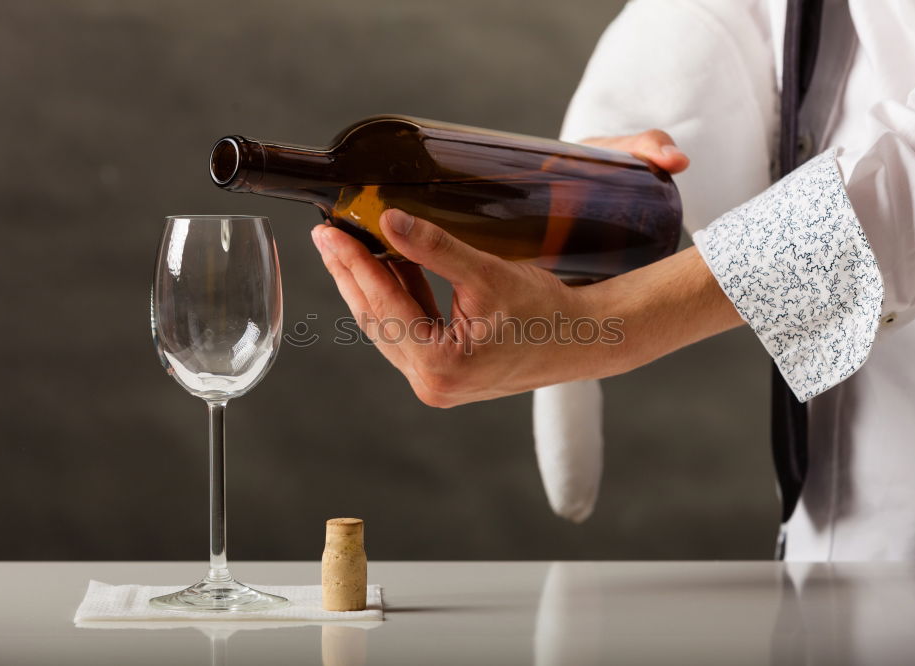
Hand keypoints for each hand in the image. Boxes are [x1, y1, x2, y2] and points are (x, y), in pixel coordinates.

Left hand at [312, 130, 737, 406]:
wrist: (586, 340)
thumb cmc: (548, 312)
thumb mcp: (488, 273)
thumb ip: (434, 248)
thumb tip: (389, 221)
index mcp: (440, 363)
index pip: (382, 305)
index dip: (352, 263)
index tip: (329, 232)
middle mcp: (433, 382)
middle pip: (377, 320)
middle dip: (351, 274)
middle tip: (327, 236)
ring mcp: (439, 383)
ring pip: (389, 328)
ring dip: (371, 287)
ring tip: (350, 248)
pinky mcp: (447, 375)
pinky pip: (409, 334)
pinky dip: (399, 301)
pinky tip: (390, 270)